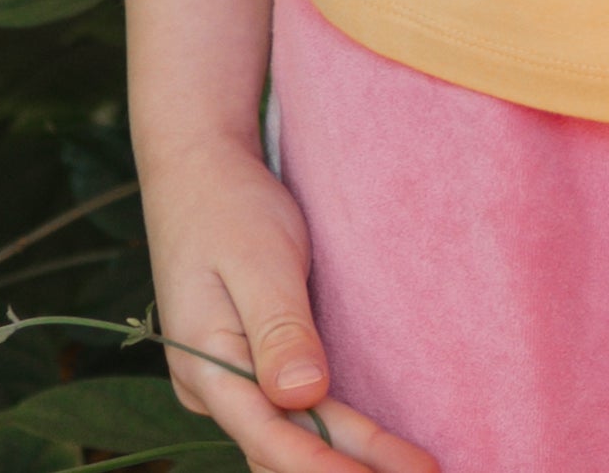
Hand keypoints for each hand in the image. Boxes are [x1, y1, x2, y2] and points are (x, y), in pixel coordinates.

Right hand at [142, 138, 440, 472]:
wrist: (200, 167)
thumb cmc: (230, 206)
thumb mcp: (258, 259)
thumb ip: (279, 328)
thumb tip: (302, 396)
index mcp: (205, 365)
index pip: (271, 435)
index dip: (327, 466)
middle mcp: (213, 385)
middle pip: (286, 446)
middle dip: (350, 471)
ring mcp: (232, 376)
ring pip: (291, 433)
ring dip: (347, 459)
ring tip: (409, 469)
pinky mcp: (253, 359)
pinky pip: (294, 408)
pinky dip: (333, 431)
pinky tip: (371, 447)